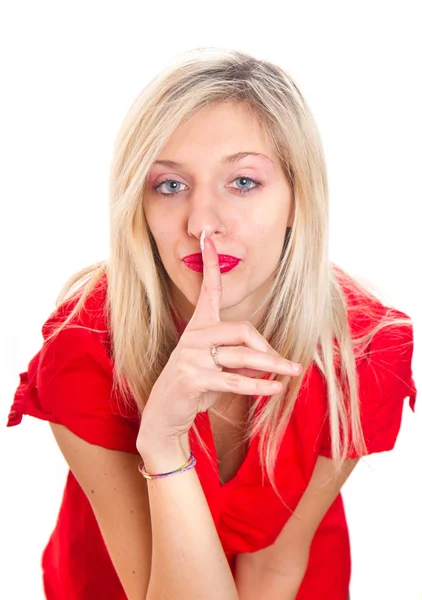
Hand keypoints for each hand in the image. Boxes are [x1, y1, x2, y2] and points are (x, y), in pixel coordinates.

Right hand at [136, 231, 302, 452]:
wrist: (165, 415)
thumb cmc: (195, 387)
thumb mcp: (221, 369)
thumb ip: (243, 358)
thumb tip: (270, 360)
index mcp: (198, 327)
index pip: (207, 290)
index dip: (210, 265)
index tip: (208, 238)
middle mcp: (194, 336)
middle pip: (242, 329)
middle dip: (269, 348)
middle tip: (288, 364)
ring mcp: (191, 356)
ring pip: (242, 355)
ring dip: (272, 366)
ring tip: (292, 374)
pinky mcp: (192, 377)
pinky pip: (234, 380)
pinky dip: (259, 385)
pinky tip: (276, 389)